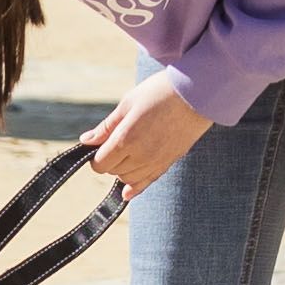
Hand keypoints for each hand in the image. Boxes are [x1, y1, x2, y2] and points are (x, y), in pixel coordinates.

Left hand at [82, 73, 212, 194]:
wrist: (198, 94)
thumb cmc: (160, 93)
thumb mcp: (128, 104)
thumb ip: (106, 127)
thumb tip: (86, 141)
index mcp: (126, 140)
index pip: (100, 164)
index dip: (94, 157)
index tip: (97, 146)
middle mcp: (141, 156)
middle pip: (114, 171)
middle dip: (109, 160)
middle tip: (113, 143)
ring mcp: (157, 161)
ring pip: (129, 179)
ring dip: (122, 169)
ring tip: (125, 153)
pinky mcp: (170, 162)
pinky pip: (149, 181)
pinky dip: (136, 187)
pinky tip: (127, 192)